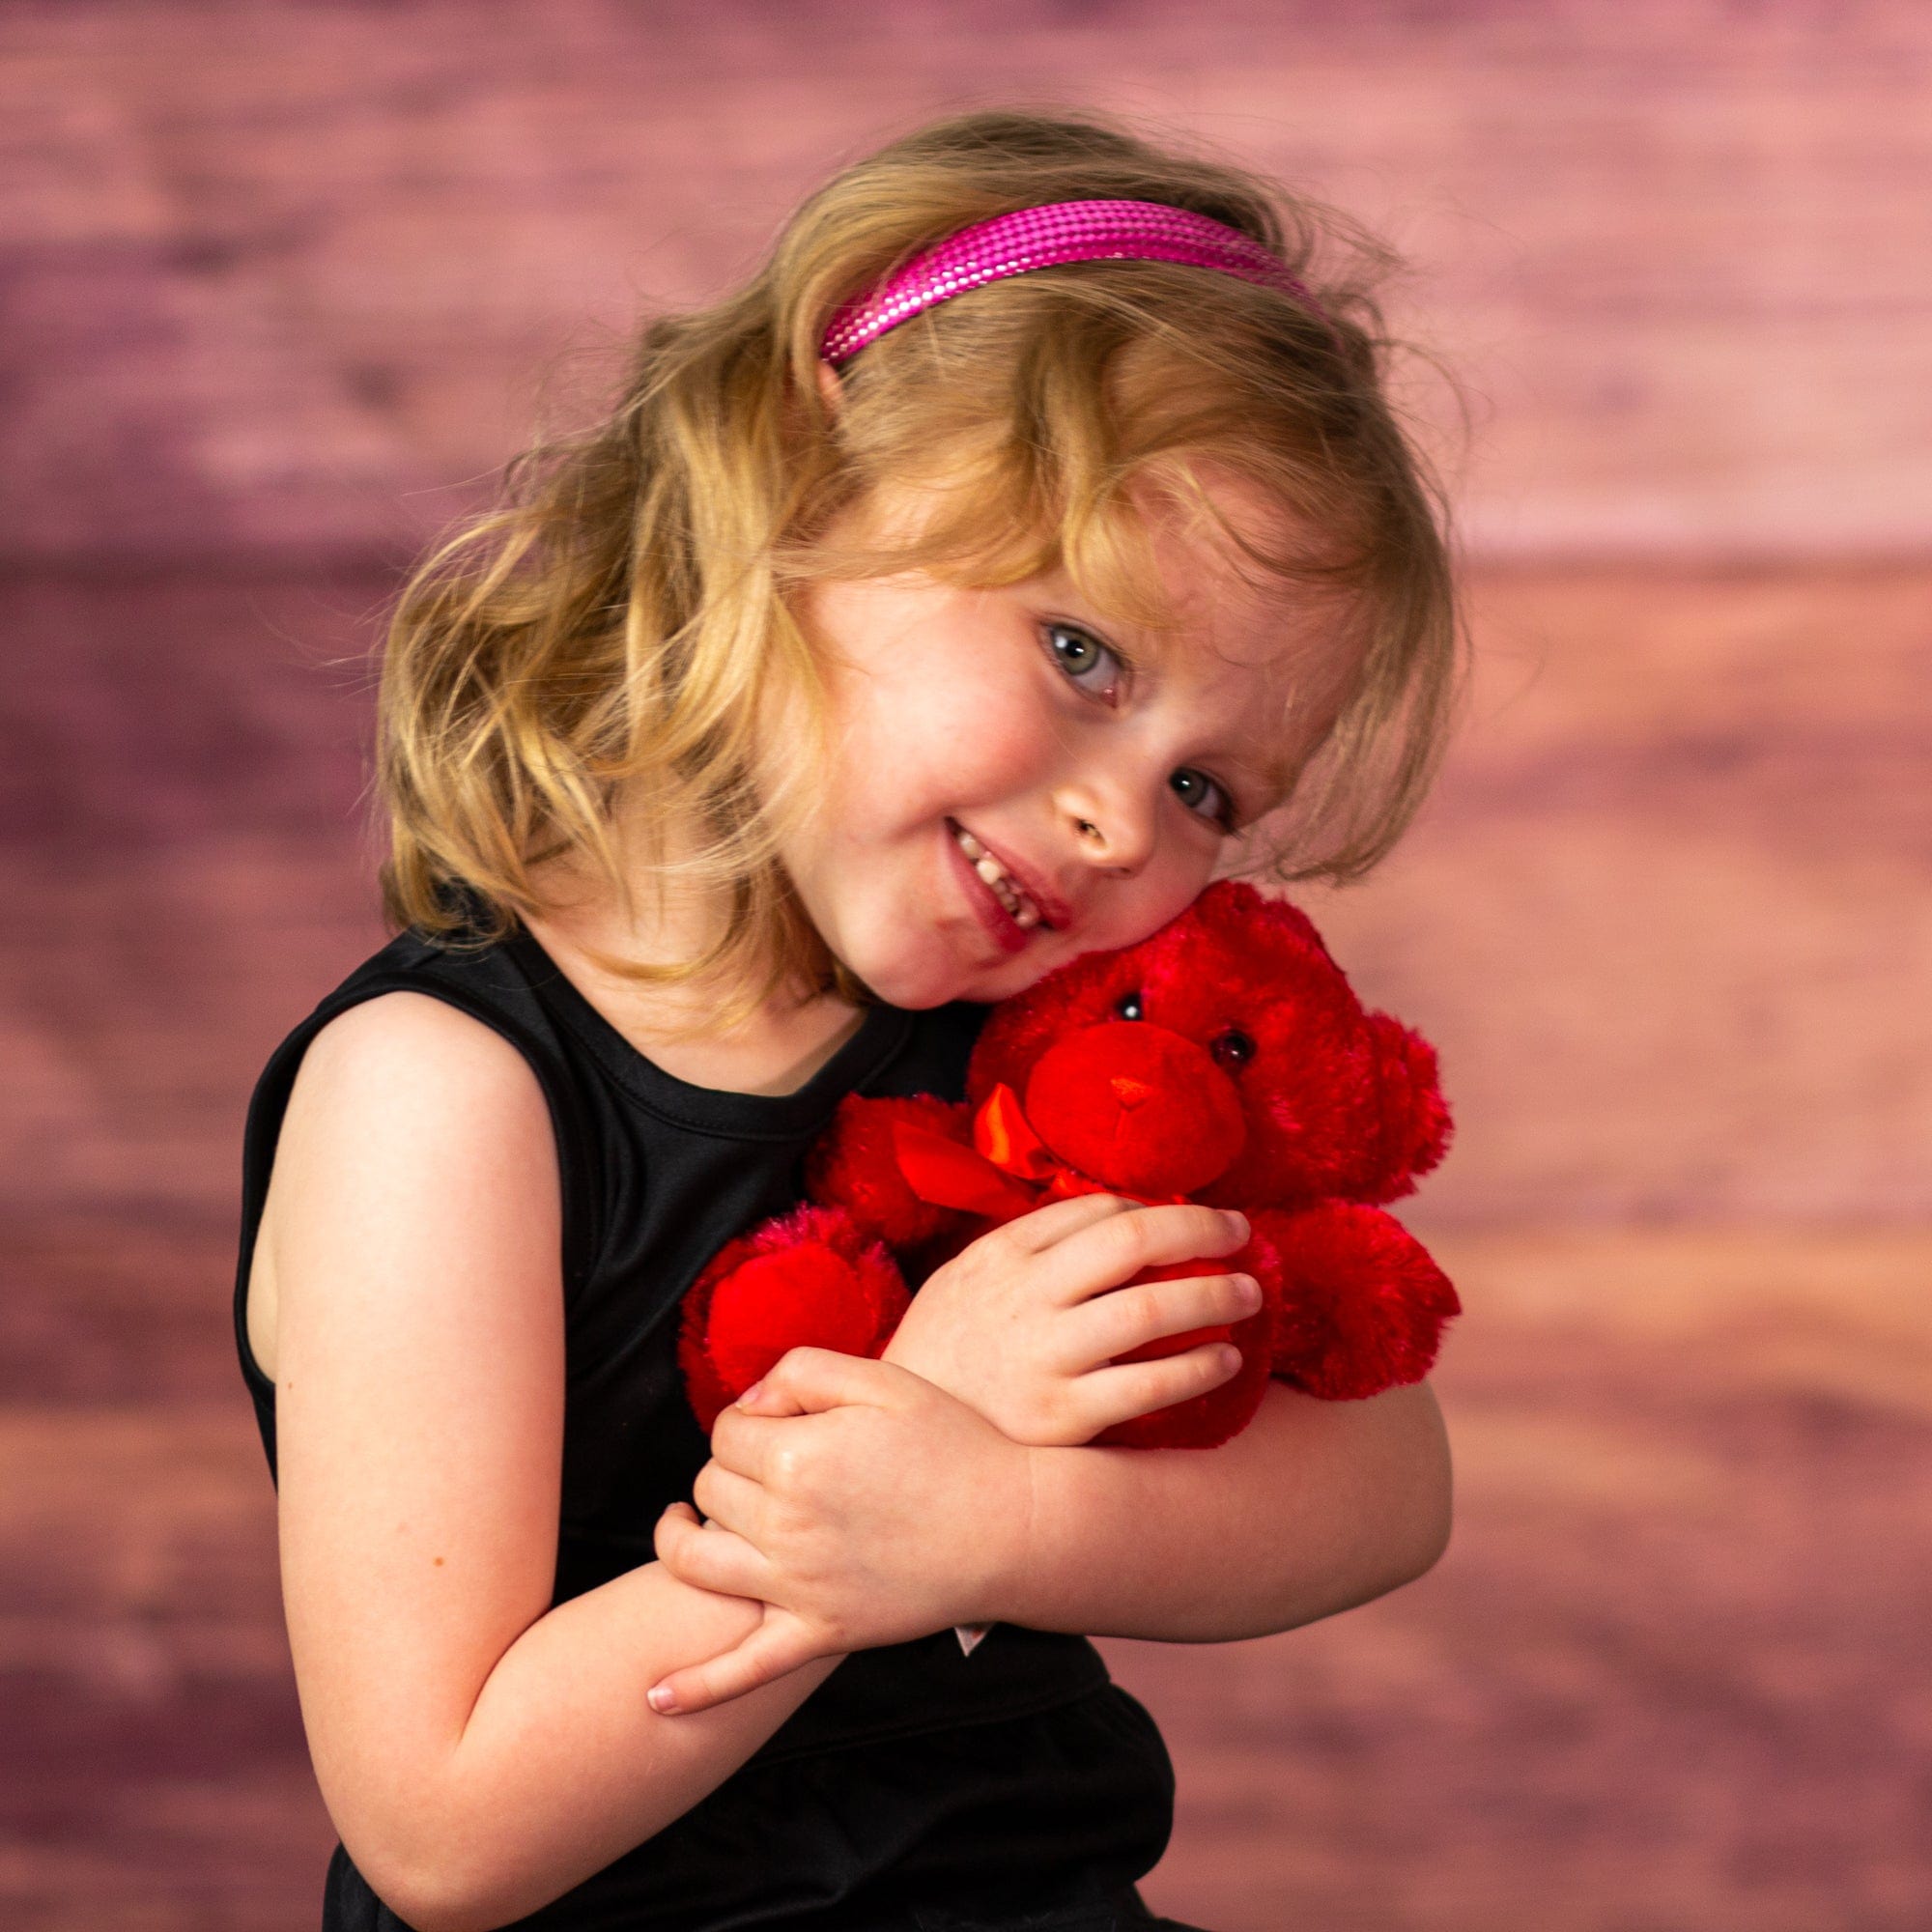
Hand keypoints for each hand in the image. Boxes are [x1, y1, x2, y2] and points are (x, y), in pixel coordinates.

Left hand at [648, 1347, 1032, 1714]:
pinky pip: (744, 1669)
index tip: (782, 1421)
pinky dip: (695, 1688)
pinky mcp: (819, 1633)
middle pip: (709, 1487)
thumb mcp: (881, 1379)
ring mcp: (798, 1585)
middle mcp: (786, 1523)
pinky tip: (654, 1699)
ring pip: (695, 1562)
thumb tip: (745, 1405)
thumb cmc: (950, 1443)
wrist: (1011, 1527)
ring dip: (679, 1540)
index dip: (749, 1420)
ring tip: (683, 1524)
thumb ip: (801, 1372)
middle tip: (770, 1466)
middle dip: (728, 1469)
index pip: (726, 1431)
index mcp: (797, 1454)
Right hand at [881, 1194, 1258, 1446]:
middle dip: (1201, 1229)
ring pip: (1152, 1309)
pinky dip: (1198, 1366)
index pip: (1096, 1209)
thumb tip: (1110, 1215)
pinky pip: (1149, 1384)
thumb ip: (1024, 1250)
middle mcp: (1024, 1298)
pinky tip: (1224, 1358)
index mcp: (1000, 1256)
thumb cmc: (943, 1360)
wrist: (896, 1449)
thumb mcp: (962, 1283)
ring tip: (1249, 1293)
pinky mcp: (1063, 1418)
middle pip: (1134, 1241)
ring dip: (1215, 1294)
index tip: (1191, 1218)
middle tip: (1241, 1232)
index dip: (1157, 1208)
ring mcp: (1045, 1358)